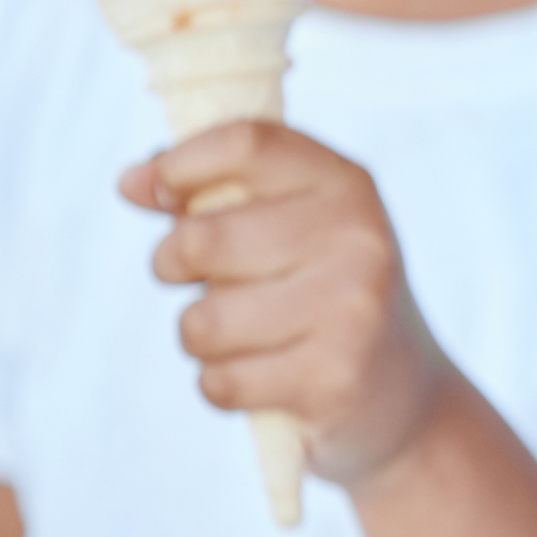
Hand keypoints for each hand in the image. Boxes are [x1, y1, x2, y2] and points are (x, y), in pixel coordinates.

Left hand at [121, 121, 450, 487]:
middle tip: (209, 283)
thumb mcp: (294, 227)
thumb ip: (217, 195)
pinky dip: (224, 387)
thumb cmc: (325, 297)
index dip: (181, 165)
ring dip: (203, 340)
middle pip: (201, 239)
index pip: (246, 143)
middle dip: (176, 268)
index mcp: (348, 187)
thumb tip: (133, 182)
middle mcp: (358, 238)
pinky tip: (266, 381)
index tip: (159, 194)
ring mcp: (352, 309)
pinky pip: (219, 381)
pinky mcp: (334, 378)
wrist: (404, 392)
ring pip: (202, 321)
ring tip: (247, 338)